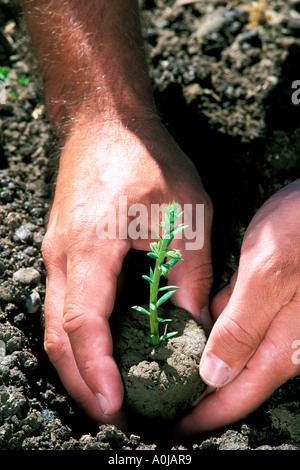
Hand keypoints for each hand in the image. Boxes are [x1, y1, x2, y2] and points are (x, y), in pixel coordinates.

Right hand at [42, 117, 212, 423]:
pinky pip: (64, 304)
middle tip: (112, 416)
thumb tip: (191, 321)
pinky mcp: (65, 250)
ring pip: (56, 324)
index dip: (96, 370)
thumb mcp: (185, 210)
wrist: (104, 124)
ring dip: (78, 364)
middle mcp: (64, 256)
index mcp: (90, 246)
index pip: (82, 323)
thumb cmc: (144, 158)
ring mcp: (58, 253)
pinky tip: (99, 350)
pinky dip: (77, 338)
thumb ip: (189, 269)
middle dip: (81, 383)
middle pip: (59, 336)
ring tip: (106, 393)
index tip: (115, 406)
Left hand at [176, 179, 299, 436]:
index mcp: (279, 344)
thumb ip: (243, 327)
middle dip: (199, 398)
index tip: (170, 435)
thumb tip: (214, 375)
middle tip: (163, 406)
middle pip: (232, 382)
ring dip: (202, 367)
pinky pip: (236, 327)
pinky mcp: (268, 300)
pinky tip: (192, 333)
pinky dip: (213, 335)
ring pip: (232, 354)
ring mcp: (274, 321)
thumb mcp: (268, 275)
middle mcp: (278, 340)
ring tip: (171, 378)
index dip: (201, 419)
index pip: (234, 396)